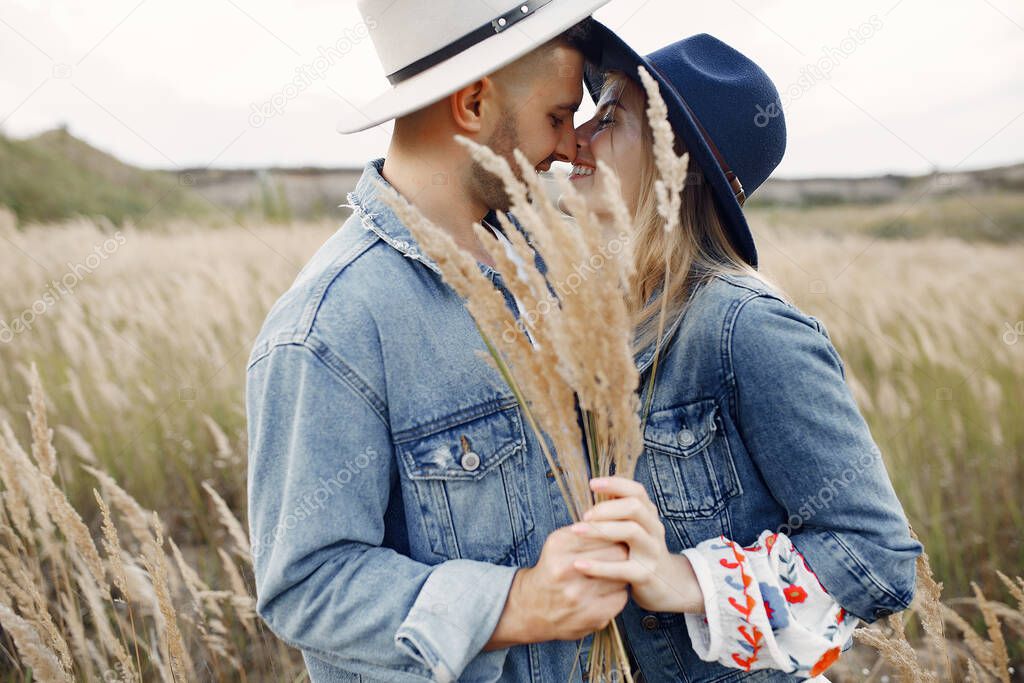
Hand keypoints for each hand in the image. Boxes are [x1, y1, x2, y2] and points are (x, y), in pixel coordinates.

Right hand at [486, 524, 629, 647]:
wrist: (530, 610)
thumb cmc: (551, 571)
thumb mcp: (558, 544)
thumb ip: (586, 532)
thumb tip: (620, 523)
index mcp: (559, 545)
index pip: (605, 532)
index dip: (615, 535)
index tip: (616, 538)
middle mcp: (567, 569)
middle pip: (618, 553)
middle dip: (621, 553)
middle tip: (619, 555)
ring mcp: (579, 595)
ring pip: (622, 576)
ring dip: (621, 574)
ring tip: (612, 573)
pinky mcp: (591, 616)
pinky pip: (620, 597)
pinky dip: (617, 593)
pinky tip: (606, 592)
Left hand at [570, 476, 703, 613]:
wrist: (667, 586)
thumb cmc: (640, 553)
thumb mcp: (634, 529)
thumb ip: (618, 512)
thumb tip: (593, 489)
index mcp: (649, 515)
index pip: (637, 491)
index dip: (615, 484)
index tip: (592, 484)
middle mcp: (654, 529)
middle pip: (635, 507)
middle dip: (606, 508)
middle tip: (584, 515)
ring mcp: (652, 552)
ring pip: (631, 532)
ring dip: (600, 529)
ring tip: (576, 531)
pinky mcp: (646, 575)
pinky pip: (622, 568)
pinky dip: (599, 566)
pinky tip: (579, 565)